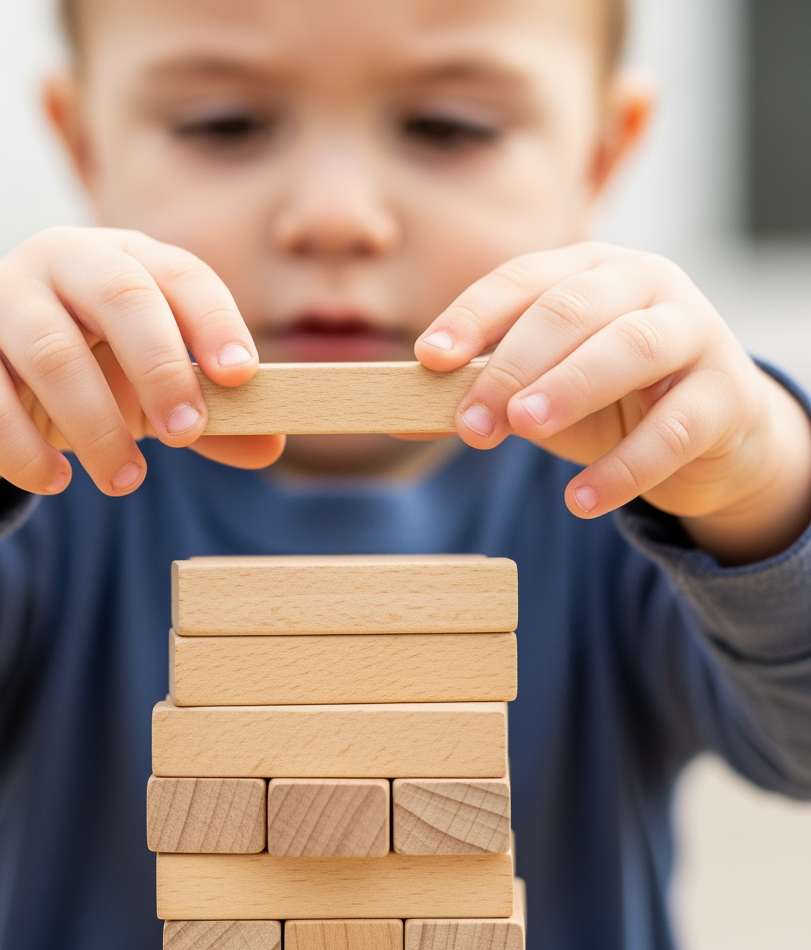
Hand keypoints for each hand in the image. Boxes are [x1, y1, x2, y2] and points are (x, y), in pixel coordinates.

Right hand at [0, 228, 283, 521]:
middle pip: (119, 294)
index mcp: (123, 259)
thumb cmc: (85, 376)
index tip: (240, 376)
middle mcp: (58, 260)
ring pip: (53, 355)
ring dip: (99, 429)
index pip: (180, 274)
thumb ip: (209, 419)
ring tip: (125, 481)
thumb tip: (273, 447)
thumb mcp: (150, 393)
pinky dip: (26, 453)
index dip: (214, 321)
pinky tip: (56, 481)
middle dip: (162, 368)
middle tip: (186, 436)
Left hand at [414, 242, 810, 563]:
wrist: (711, 430)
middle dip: (512, 365)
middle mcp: (644, 284)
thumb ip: (478, 396)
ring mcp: (694, 332)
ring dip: (570, 387)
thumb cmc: (608, 396)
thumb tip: (400, 419)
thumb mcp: (539, 389)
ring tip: (524, 428)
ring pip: (631, 348)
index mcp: (588, 269)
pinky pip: (676, 429)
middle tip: (472, 421)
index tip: (428, 359)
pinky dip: (625, 467)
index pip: (521, 279)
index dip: (472, 317)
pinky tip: (580, 501)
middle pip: (571, 310)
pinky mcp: (728, 395)